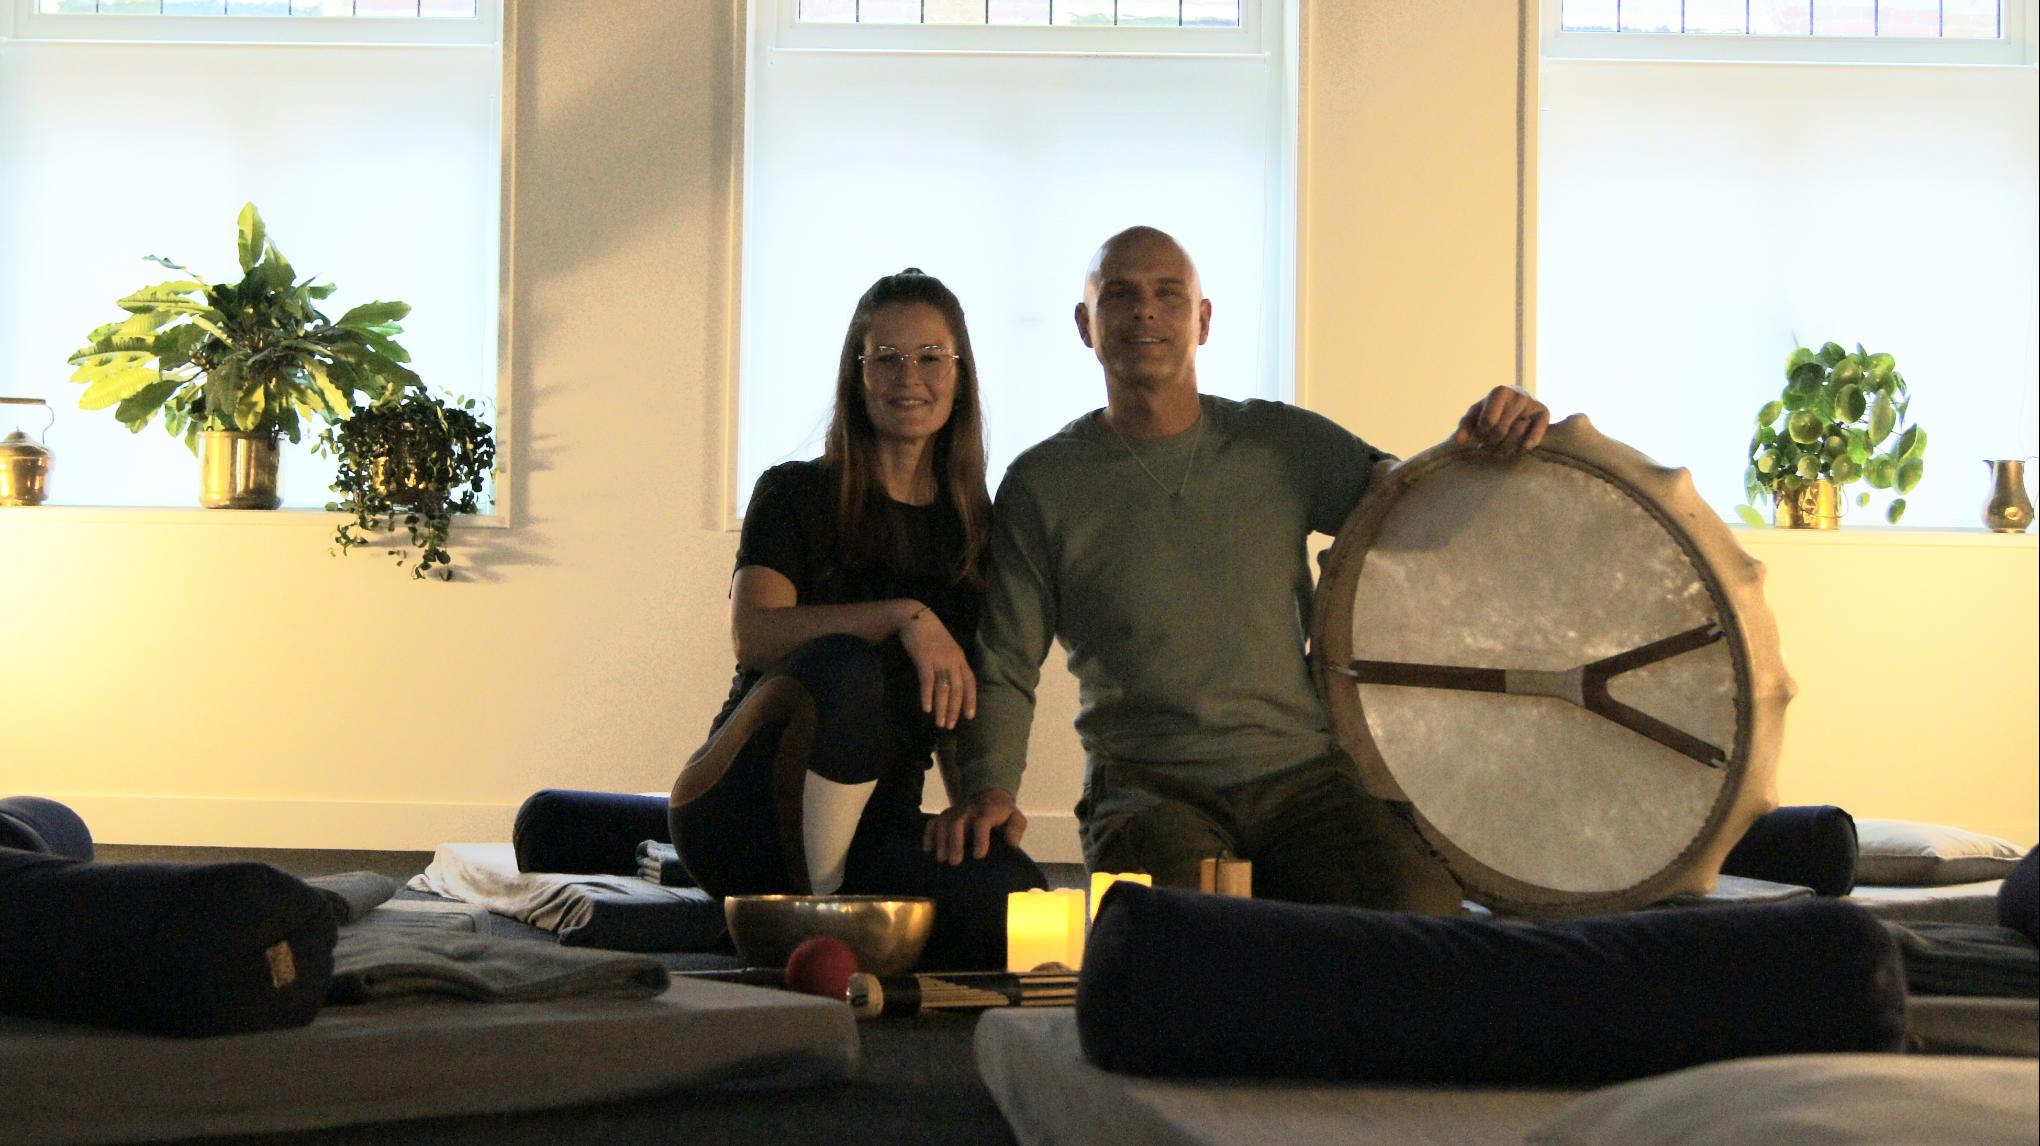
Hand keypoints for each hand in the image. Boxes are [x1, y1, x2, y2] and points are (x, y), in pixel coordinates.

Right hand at [895, 602, 976, 730]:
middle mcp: (953, 660)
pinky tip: (926, 709)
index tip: (970, 716)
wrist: (915, 617)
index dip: (970, 700)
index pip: (970, 682)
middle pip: (957, 689)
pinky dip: (927, 696)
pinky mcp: (924, 658)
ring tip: (939, 723)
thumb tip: (952, 684)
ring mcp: (939, 659)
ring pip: (944, 689)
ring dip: (942, 708)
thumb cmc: (930, 634)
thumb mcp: (947, 648)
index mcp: (960, 658)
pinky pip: (928, 681)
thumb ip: (951, 663)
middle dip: (954, 709)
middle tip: (950, 726)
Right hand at [923, 788, 1026, 865]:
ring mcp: (955, 811)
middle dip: (955, 842)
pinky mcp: (945, 815)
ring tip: (941, 859)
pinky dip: (928, 834)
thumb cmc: (1003, 814)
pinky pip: (933, 822)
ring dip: (941, 841)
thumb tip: (1012, 843)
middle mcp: (969, 810)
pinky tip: (928, 850)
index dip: (980, 838)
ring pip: (944, 823)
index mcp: (988, 811)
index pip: (982, 822)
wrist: (989, 796)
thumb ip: (1016, 829)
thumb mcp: (1015, 818)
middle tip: (955, 862)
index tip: (979, 856)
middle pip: (958, 823)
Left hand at [1454, 385, 1548, 457]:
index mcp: (1499, 392)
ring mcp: (1532, 403)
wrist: (1516, 401)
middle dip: (1491, 443)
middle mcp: (1517, 395)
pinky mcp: (1544, 413)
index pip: (1488, 422)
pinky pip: (1537, 432)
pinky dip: (1529, 443)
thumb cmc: (1491, 409)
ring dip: (1506, 448)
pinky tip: (1522, 450)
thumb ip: (1465, 426)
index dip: (1481, 435)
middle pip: (1501, 430)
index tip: (1479, 438)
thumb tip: (1459, 442)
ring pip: (1517, 433)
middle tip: (1486, 448)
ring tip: (1498, 451)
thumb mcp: (1476, 414)